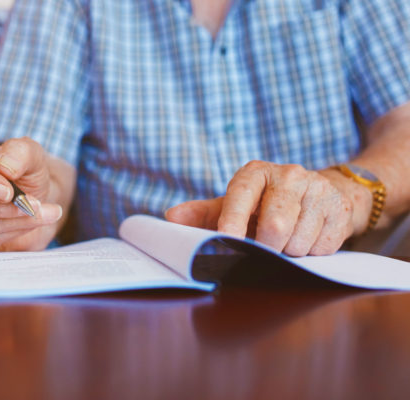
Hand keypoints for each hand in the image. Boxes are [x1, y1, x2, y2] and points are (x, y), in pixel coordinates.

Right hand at [0, 138, 73, 251]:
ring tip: (40, 212)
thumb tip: (4, 166)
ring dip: (13, 220)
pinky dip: (10, 232)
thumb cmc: (24, 172)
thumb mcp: (29, 155)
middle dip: (0, 207)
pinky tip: (27, 223)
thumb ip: (19, 152)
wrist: (31, 199)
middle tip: (33, 205)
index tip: (8, 191)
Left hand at [165, 161, 372, 255]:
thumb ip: (203, 214)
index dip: (233, 220)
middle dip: (267, 247)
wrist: (321, 192)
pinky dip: (312, 252)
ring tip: (287, 239)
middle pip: (275, 225)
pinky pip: (322, 247)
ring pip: (299, 241)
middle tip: (264, 247)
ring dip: (290, 252)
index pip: (241, 195)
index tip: (227, 239)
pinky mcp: (341, 208)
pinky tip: (308, 237)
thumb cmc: (265, 203)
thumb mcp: (234, 205)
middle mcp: (289, 175)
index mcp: (255, 173)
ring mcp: (318, 190)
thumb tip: (170, 219)